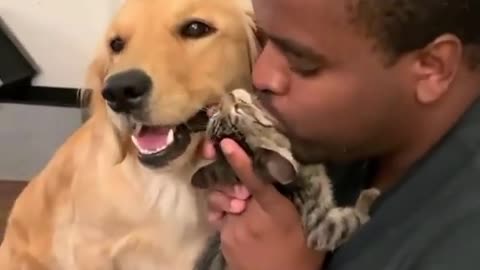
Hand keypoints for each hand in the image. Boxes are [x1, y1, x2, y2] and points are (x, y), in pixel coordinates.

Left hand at [206, 138, 324, 269]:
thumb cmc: (300, 252)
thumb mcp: (305, 222)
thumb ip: (293, 196)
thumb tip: (283, 170)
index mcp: (276, 211)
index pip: (255, 181)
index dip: (240, 161)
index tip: (226, 143)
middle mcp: (251, 218)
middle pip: (231, 187)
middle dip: (231, 182)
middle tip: (242, 190)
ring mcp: (233, 230)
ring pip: (220, 201)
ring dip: (228, 199)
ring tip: (241, 207)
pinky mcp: (223, 240)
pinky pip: (218, 218)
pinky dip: (225, 215)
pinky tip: (237, 221)